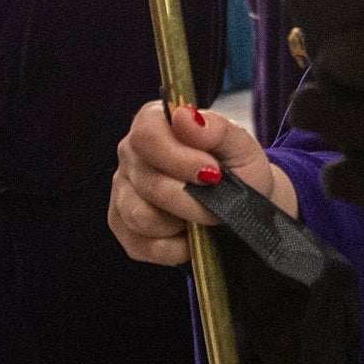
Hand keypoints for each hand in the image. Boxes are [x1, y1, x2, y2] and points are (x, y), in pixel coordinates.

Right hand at [109, 102, 297, 267]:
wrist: (241, 205)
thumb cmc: (238, 169)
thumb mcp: (241, 146)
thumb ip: (217, 129)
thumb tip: (185, 116)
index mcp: (153, 123)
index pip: (146, 135)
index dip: (179, 158)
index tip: (212, 173)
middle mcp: (130, 154)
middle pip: (148, 181)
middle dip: (192, 200)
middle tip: (220, 204)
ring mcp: (122, 191)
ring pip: (140, 216)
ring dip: (182, 223)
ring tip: (204, 217)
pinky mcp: (122, 226)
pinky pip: (140, 244)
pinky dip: (173, 248)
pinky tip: (191, 237)